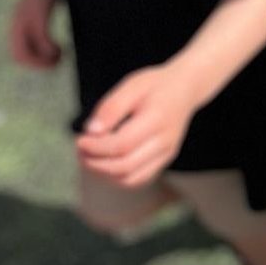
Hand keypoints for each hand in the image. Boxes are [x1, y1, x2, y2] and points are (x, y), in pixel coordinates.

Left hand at [8, 0, 61, 69]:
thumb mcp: (47, 2)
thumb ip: (45, 16)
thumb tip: (60, 31)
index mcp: (19, 20)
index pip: (17, 54)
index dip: (36, 62)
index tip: (55, 56)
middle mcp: (18, 20)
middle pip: (18, 56)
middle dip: (40, 65)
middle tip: (59, 59)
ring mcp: (26, 16)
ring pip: (24, 53)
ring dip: (45, 61)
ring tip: (61, 53)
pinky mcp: (38, 10)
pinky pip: (41, 38)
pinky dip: (51, 49)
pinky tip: (63, 47)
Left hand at [74, 64, 199, 187]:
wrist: (185, 89)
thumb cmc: (156, 85)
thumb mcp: (132, 85)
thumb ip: (111, 108)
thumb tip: (91, 132)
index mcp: (157, 119)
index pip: (122, 145)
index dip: (96, 147)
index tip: (79, 139)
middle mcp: (165, 141)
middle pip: (125, 166)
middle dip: (96, 163)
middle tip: (80, 150)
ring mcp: (166, 153)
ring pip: (130, 178)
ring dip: (104, 173)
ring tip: (89, 157)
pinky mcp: (164, 160)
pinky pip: (138, 178)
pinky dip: (117, 176)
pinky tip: (105, 162)